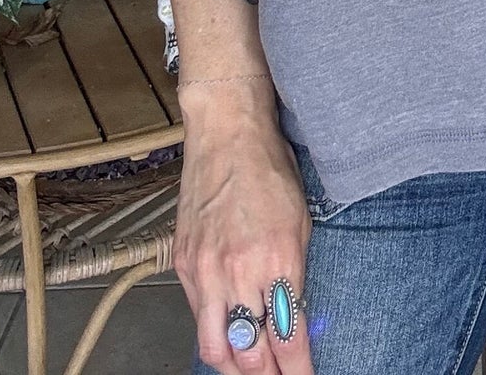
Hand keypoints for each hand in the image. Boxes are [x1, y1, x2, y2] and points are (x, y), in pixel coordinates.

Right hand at [175, 85, 316, 373]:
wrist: (227, 134)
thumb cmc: (269, 168)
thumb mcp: (301, 222)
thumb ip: (295, 274)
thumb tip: (295, 318)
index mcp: (276, 259)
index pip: (288, 337)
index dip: (298, 369)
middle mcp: (238, 270)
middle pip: (249, 354)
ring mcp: (206, 270)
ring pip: (214, 348)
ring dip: (235, 366)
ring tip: (250, 368)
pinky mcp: (185, 264)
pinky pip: (197, 316)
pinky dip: (213, 333)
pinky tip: (226, 334)